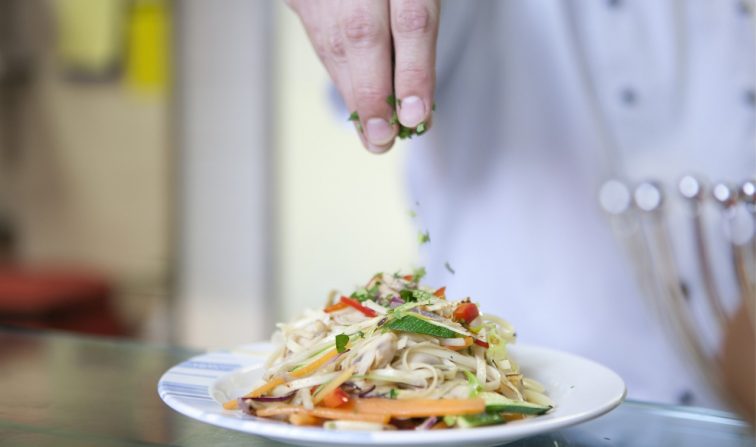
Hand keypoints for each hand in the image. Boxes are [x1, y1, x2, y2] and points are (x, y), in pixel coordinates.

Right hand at [286, 0, 439, 152]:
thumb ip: (419, 30)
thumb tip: (418, 99)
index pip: (412, 20)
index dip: (414, 71)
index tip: (417, 116)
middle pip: (362, 35)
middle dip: (373, 95)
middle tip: (383, 140)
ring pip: (335, 42)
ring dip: (355, 94)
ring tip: (374, 136)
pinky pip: (320, 38)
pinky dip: (340, 74)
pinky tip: (354, 102)